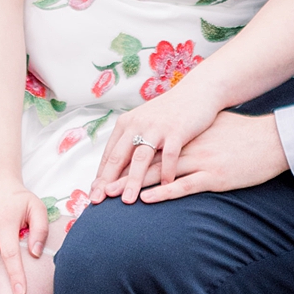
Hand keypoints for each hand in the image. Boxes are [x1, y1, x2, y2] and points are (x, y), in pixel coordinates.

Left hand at [92, 77, 228, 203]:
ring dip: (133, 181)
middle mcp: (138, 124)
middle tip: (100, 202)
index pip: (109, 154)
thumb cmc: (171, 111)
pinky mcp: (177, 130)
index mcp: (127, 123)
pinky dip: (166, 173)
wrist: (198, 91)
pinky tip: (165, 187)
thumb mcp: (145, 123)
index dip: (101, 176)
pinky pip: (169, 156)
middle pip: (119, 158)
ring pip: (141, 159)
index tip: (95, 195)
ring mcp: (157, 127)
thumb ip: (131, 141)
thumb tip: (116, 166)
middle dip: (108, 182)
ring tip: (128, 201)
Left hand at [116, 109, 290, 204]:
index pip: (143, 147)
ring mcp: (198, 159)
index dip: (121, 163)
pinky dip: (161, 191)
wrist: (271, 138)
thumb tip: (172, 144)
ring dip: (131, 185)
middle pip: (143, 159)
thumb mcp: (209, 129)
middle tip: (96, 189)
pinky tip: (145, 198)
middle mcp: (185, 144)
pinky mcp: (213, 175)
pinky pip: (182, 184)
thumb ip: (188, 136)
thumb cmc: (242, 134)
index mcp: (181, 135)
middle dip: (117, 174)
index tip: (101, 176)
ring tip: (111, 196)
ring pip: (156, 172)